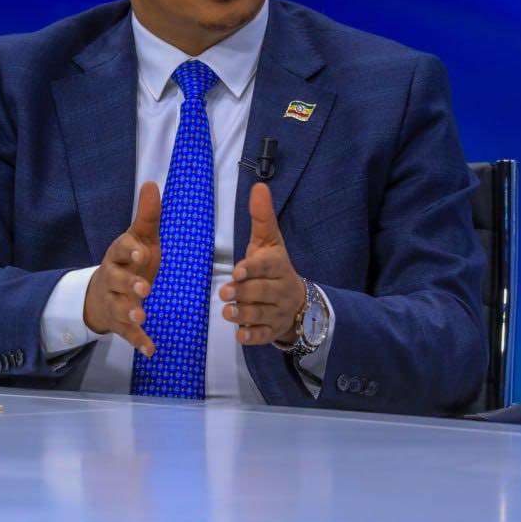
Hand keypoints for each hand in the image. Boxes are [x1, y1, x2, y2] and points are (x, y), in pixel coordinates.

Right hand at [83, 181, 160, 356]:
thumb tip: (152, 182)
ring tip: (142, 317)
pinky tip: (151, 351)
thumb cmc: (129, 262)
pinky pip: (127, 334)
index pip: (120, 249)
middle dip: (129, 285)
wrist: (101, 294)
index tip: (142, 253)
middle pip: (117, 280)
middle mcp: (112, 278)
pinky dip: (138, 342)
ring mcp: (114, 301)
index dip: (130, 251)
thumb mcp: (139, 238)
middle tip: (144, 289)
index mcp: (118, 255)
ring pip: (119, 307)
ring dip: (130, 312)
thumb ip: (147, 215)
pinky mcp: (119, 323)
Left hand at [219, 182, 306, 345]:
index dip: (252, 269)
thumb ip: (262, 216)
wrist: (297, 300)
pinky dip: (253, 336)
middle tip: (224, 293)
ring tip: (227, 312)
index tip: (237, 271)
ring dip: (244, 314)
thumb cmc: (273, 266)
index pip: (267, 267)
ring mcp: (278, 312)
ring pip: (261, 314)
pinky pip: (264, 336)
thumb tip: (259, 185)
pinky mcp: (273, 330)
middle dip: (243, 293)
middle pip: (262, 292)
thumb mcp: (268, 241)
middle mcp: (280, 289)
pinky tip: (241, 335)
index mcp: (278, 265)